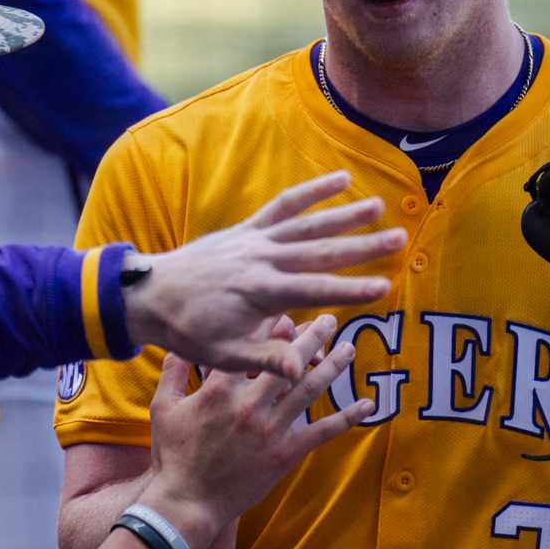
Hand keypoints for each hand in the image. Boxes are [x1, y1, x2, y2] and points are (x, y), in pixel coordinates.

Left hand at [128, 172, 404, 378]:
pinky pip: (283, 205)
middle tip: (399, 240)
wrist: (150, 295)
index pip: (314, 291)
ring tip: (379, 207)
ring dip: (344, 214)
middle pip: (320, 251)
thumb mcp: (223, 355)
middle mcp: (262, 260)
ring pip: (307, 224)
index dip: (351, 289)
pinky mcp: (248, 228)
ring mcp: (255, 240)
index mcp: (260, 293)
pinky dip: (311, 192)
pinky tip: (340, 179)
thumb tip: (301, 369)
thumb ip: (265, 358)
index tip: (384, 288)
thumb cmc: (188, 330)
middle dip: (362, 247)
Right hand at [142, 314, 369, 545]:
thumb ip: (172, 372)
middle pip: (288, 362)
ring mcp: (270, 430)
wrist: (186, 503)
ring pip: (309, 389)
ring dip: (333, 366)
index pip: (252, 348)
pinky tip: (367, 405)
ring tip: (349, 348)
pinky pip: (321, 431)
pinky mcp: (285, 454)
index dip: (272, 328)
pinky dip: (346, 417)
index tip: (288, 313)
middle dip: (312, 337)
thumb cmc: (173, 456)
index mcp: (220, 390)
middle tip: (330, 319)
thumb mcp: (164, 408)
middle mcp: (249, 405)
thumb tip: (179, 344)